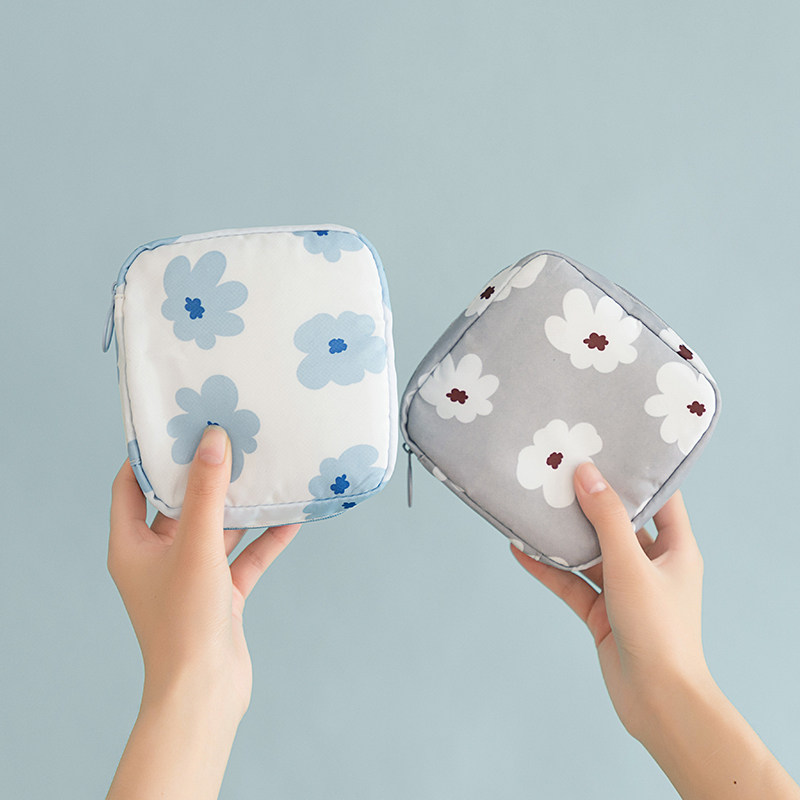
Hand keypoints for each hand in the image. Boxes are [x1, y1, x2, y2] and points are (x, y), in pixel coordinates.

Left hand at [108, 425, 299, 720]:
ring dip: (241, 507)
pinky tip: (291, 517)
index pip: (131, 487)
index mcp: (132, 546)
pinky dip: (264, 538)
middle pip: (181, 504)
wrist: (205, 692)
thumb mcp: (195, 546)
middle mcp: (159, 558)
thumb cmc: (185, 621)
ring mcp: (192, 576)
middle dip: (206, 476)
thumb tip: (212, 440)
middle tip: (229, 440)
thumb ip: (206, 492)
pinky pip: (244, 556)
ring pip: (218, 529)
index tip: (177, 427)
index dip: (150, 457)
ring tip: (265, 471)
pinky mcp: (221, 594)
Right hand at [511, 462, 711, 742]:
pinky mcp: (601, 611)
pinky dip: (548, 567)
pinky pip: (570, 581)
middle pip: (617, 522)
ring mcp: (624, 588)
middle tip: (560, 469)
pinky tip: (520, 550)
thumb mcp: (631, 565)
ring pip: (588, 552)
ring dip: (563, 535)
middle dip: (589, 500)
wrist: (657, 701)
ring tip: (533, 504)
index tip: (609, 446)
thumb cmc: (658, 629)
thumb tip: (586, 472)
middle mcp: (650, 564)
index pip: (661, 499)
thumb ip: (607, 518)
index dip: (638, 473)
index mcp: (675, 548)